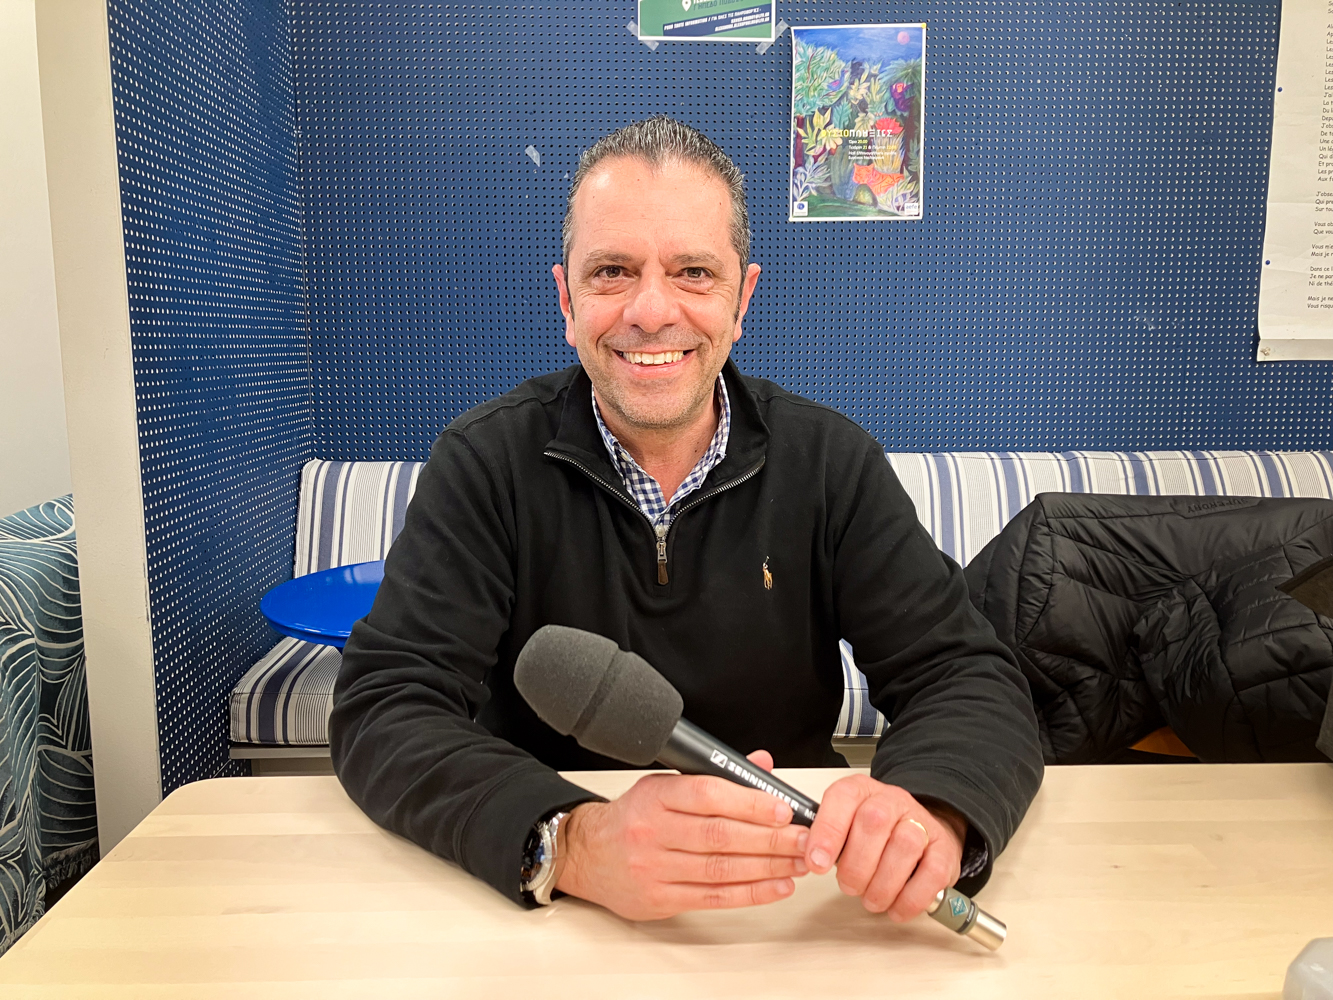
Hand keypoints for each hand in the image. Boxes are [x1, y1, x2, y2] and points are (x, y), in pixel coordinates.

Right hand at [555, 750, 809, 919]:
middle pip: (720, 836)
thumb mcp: (665, 785)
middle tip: (804, 839)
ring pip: (720, 869)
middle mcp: (653, 831)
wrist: (587, 854)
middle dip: (770, 840)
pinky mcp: (660, 899)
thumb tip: (761, 764)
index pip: (708, 796)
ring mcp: (655, 868)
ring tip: (798, 863)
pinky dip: (750, 893)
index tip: (783, 810)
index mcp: (656, 796)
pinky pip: (713, 897)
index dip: (749, 803)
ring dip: (767, 868)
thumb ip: (714, 777)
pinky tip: (776, 886)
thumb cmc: (633, 817)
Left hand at [804, 774, 964, 920]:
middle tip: (849, 886)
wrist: (921, 830)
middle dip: (856, 865)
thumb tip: (810, 857)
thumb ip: (827, 838)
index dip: (828, 831)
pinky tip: (896, 906)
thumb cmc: (876, 833)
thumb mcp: (845, 826)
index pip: (843, 797)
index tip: (817, 862)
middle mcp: (892, 800)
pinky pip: (931, 874)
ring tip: (872, 899)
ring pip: (904, 846)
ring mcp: (921, 822)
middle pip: (873, 822)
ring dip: (882, 884)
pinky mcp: (943, 850)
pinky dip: (910, 898)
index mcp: (861, 791)